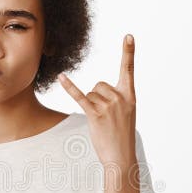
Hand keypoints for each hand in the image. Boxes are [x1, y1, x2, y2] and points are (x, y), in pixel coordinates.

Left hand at [58, 34, 137, 166]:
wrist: (121, 157)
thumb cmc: (121, 137)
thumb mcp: (126, 114)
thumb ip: (117, 99)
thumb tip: (97, 90)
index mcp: (130, 96)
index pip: (129, 70)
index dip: (128, 52)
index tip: (128, 36)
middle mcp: (120, 98)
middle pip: (99, 84)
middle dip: (97, 98)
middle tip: (105, 117)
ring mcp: (108, 106)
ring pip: (91, 93)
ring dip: (91, 106)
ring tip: (101, 121)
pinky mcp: (95, 114)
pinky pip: (80, 96)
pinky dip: (69, 87)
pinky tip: (61, 77)